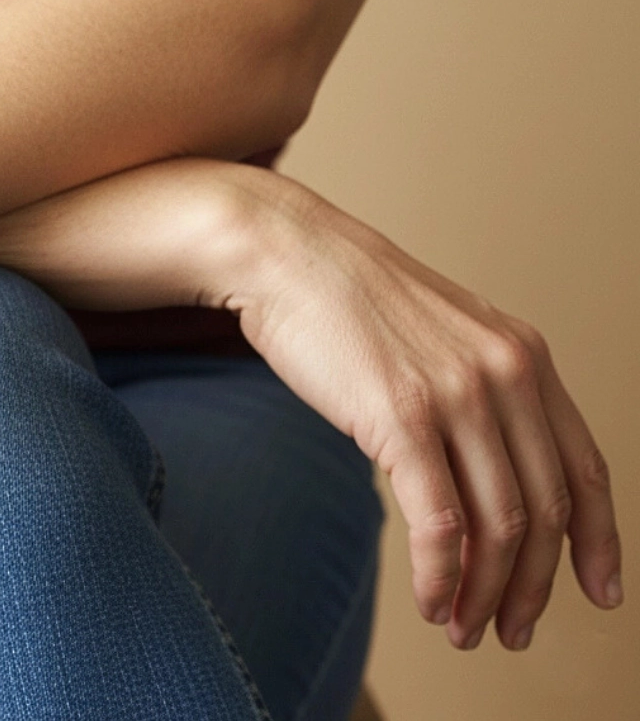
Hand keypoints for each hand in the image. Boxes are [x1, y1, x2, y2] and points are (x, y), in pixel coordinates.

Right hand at [213, 165, 622, 651]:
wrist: (283, 253)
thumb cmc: (344, 298)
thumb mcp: (439, 335)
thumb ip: (474, 391)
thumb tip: (481, 472)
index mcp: (523, 354)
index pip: (586, 468)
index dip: (600, 541)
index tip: (599, 590)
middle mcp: (505, 374)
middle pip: (547, 511)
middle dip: (533, 587)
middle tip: (513, 631)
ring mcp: (456, 394)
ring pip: (500, 526)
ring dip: (486, 594)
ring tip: (464, 628)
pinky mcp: (400, 415)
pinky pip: (440, 521)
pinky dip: (440, 575)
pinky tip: (429, 600)